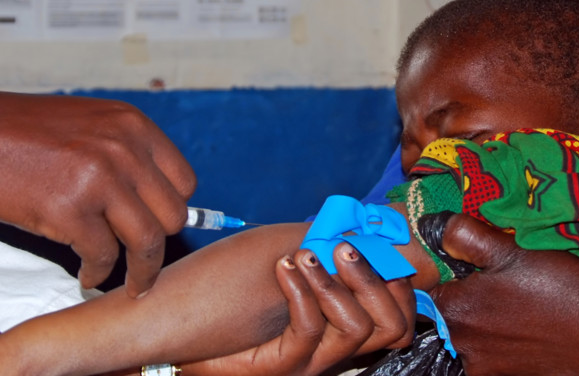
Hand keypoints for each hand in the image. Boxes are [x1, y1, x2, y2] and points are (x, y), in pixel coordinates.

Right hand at [0, 88, 196, 295]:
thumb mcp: (84, 124)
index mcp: (132, 125)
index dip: (169, 209)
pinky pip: (103, 257)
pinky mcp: (69, 210)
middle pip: (172, 215)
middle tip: (141, 260)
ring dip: (140, 271)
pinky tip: (85, 275)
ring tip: (127, 283)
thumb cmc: (13, 132)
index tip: (155, 227)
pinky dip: (97, 274)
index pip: (183, 180)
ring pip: (148, 242)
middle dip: (157, 244)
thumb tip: (147, 197)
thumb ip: (121, 153)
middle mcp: (124, 148)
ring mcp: (99, 179)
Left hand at [181, 244, 416, 375]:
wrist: (176, 324)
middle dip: (376, 278)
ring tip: (304, 254)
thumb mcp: (286, 255)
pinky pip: (309, 330)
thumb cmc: (230, 286)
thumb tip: (362, 217)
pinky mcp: (281, 368)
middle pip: (395, 325)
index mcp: (343, 323)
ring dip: (335, 281)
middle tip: (344, 247)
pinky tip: (282, 267)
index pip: (400, 312)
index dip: (402, 277)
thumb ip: (323, 244)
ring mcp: (311, 362)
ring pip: (358, 328)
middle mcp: (336, 348)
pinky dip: (300, 291)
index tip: (380, 239)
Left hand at [432, 214, 578, 375]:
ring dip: (484, 324)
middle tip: (500, 285)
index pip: (427, 291)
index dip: (447, 275)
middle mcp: (462, 345)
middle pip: (448, 317)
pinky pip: (492, 357)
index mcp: (455, 310)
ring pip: (470, 339)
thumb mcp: (511, 251)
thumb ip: (466, 237)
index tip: (469, 267)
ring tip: (517, 307)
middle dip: (466, 300)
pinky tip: (527, 328)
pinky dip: (502, 343)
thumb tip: (435, 227)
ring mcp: (486, 368)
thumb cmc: (560, 290)